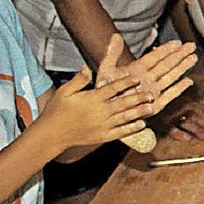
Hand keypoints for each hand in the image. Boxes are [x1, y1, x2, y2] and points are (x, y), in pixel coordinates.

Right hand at [42, 66, 156, 151]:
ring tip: (151, 107)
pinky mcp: (103, 136)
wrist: (52, 134)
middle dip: (138, 97)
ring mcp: (103, 125)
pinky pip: (120, 132)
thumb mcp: (64, 91)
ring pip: (125, 117)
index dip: (125, 82)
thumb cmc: (56, 111)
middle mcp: (100, 112)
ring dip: (139, 112)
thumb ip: (78, 80)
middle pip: (123, 102)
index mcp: (92, 99)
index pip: (112, 88)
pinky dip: (131, 128)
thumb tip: (86, 67)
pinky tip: (142, 124)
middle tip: (151, 93)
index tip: (137, 78)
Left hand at [97, 33, 196, 115]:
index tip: (177, 42)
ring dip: (182, 67)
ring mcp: (152, 91)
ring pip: (170, 77)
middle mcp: (147, 79)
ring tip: (193, 58)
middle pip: (166, 65)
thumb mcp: (106, 70)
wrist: (105, 112)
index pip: (155, 57)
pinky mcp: (155, 106)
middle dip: (179, 55)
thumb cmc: (105, 92)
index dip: (166, 49)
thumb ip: (112, 54)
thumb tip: (115, 36)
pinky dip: (179, 89)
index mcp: (137, 70)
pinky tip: (188, 81)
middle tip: (191, 46)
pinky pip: (169, 96)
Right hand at [157, 97, 203, 141]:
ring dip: (198, 130)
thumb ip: (194, 104)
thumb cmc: (164, 99)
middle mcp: (181, 108)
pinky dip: (179, 134)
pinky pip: (171, 129)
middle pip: (198, 117)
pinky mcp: (161, 123)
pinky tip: (187, 138)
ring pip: (187, 124)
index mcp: (187, 102)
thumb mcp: (180, 98)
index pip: (203, 110)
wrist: (144, 97)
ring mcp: (172, 115)